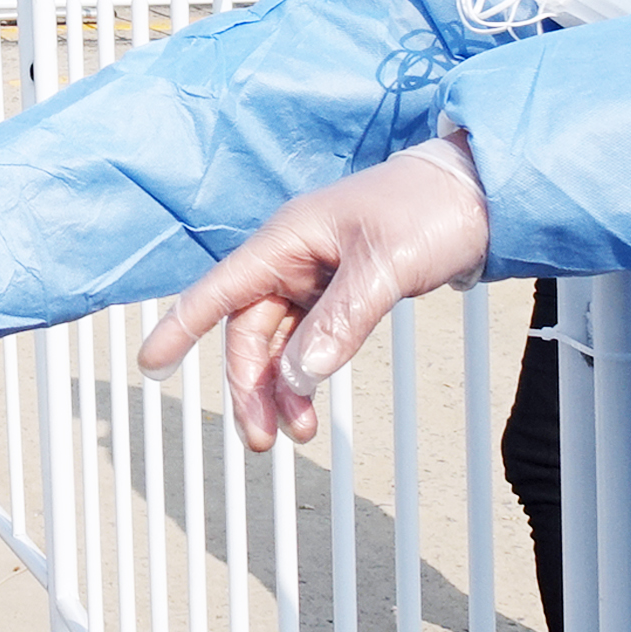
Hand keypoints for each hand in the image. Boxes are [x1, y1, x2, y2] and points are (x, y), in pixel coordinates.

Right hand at [133, 138, 489, 448]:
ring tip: (296, 432)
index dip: (181, 327)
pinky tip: (310, 403)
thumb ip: (342, 320)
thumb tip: (301, 375)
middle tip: (262, 437)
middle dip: (249, 385)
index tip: (148, 364)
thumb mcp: (387, 265)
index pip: (221, 289)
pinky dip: (306, 374)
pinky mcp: (343, 291)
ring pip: (278, 342)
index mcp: (289, 238)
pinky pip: (309, 340)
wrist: (482, 194)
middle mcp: (294, 257)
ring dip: (279, 388)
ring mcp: (318, 276)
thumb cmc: (430, 209)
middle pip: (249, 330)